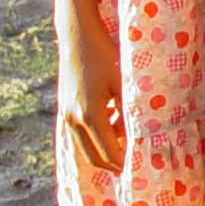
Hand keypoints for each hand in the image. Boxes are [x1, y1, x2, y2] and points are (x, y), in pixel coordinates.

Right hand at [57, 18, 125, 174]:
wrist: (77, 37)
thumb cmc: (105, 56)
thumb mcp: (122, 83)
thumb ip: (129, 112)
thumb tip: (139, 136)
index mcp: (90, 115)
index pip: (108, 152)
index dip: (124, 162)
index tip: (140, 168)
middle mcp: (75, 119)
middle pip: (94, 156)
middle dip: (113, 164)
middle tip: (133, 168)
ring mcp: (67, 115)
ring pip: (85, 147)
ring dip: (103, 151)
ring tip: (124, 149)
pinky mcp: (65, 108)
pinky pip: (79, 134)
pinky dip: (94, 139)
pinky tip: (112, 128)